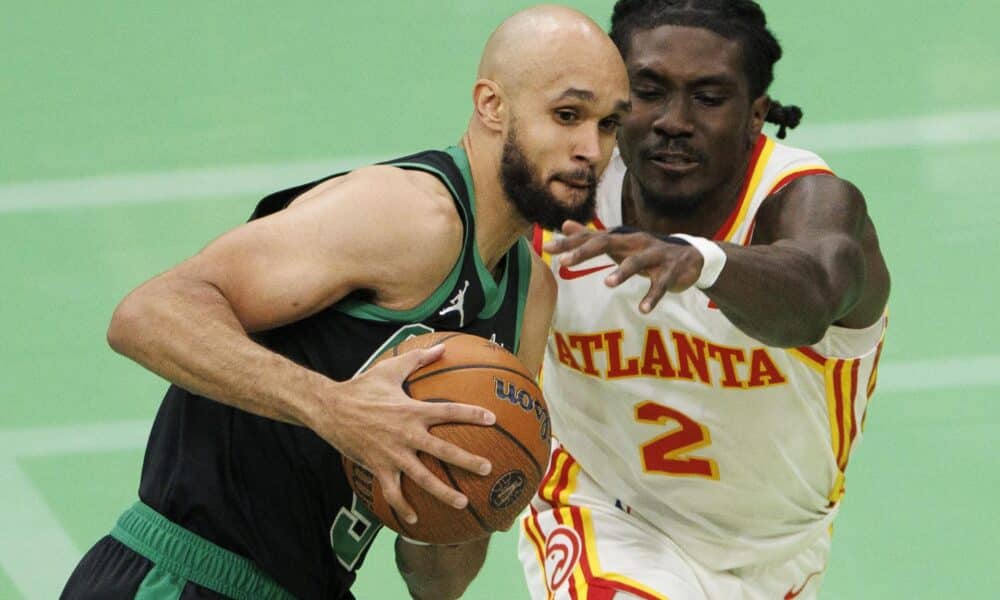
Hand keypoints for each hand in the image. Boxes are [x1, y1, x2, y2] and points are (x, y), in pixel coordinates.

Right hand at [309, 344, 495, 524]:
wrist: (329, 408)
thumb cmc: (361, 387)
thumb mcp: (390, 369)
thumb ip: (418, 359)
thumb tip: (441, 346)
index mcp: (412, 410)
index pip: (449, 412)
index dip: (472, 414)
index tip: (492, 419)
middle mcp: (406, 434)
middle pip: (443, 450)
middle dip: (467, 461)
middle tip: (487, 468)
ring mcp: (393, 454)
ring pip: (422, 477)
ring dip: (443, 492)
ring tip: (462, 502)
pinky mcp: (378, 467)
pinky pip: (393, 492)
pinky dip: (403, 506)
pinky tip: (415, 519)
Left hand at [545, 220, 703, 312]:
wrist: (691, 257)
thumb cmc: (648, 252)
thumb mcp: (620, 244)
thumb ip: (592, 237)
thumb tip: (565, 225)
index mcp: (621, 239)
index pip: (591, 238)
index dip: (569, 243)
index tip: (547, 248)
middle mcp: (635, 243)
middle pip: (608, 243)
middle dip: (585, 252)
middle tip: (564, 262)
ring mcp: (655, 256)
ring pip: (637, 262)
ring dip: (623, 272)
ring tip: (607, 283)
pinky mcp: (671, 271)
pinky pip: (661, 284)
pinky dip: (652, 297)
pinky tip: (643, 309)